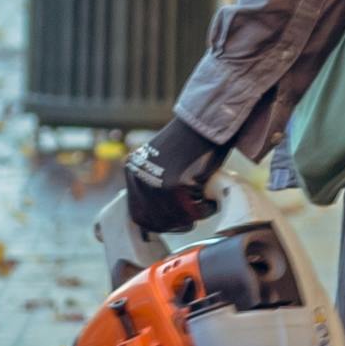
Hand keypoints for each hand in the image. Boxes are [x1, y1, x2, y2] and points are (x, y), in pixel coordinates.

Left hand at [122, 118, 225, 236]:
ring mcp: (152, 180)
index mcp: (133, 171)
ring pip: (172, 218)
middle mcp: (138, 177)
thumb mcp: (165, 164)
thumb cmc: (191, 142)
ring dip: (192, 217)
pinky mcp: (170, 183)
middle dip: (175, 224)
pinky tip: (211, 200)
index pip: (138, 214)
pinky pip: (188, 210)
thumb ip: (158, 185)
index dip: (159, 223)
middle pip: (153, 221)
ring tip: (206, 205)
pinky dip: (204, 209)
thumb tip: (164, 216)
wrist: (204, 121)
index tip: (176, 222)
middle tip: (193, 217)